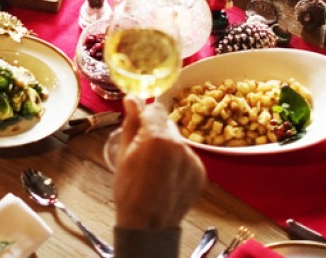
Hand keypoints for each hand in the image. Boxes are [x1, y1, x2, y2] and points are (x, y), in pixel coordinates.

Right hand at [113, 99, 204, 230]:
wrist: (148, 228)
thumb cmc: (130, 192)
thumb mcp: (124, 154)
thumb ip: (131, 123)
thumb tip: (132, 99)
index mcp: (157, 137)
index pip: (155, 108)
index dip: (145, 116)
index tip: (139, 125)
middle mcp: (179, 144)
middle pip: (167, 124)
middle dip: (157, 132)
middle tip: (145, 153)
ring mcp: (193, 159)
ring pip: (178, 141)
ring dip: (169, 147)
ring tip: (157, 169)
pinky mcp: (201, 172)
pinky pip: (188, 157)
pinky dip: (179, 162)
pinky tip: (168, 178)